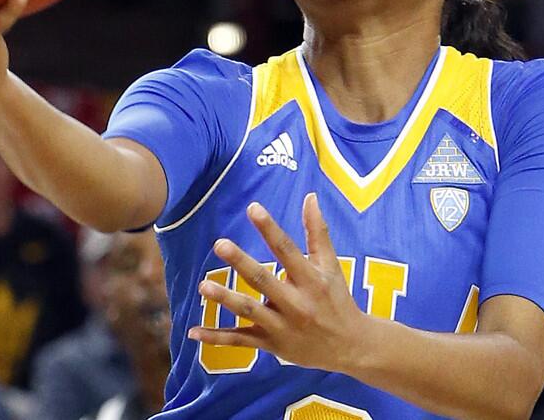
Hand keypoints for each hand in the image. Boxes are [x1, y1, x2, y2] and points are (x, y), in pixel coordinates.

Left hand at [188, 193, 368, 373]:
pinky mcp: (271, 344)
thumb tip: (310, 196)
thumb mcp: (331, 265)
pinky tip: (193, 332)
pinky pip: (240, 341)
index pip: (288, 250)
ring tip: (203, 286)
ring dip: (225, 299)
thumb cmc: (337, 299)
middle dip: (241, 263)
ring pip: (249, 311)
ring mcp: (282, 326)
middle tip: (220, 244)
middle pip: (264, 280)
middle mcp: (296, 303)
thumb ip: (318, 231)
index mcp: (311, 280)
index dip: (270, 228)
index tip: (253, 208)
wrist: (349, 346)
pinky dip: (216, 338)